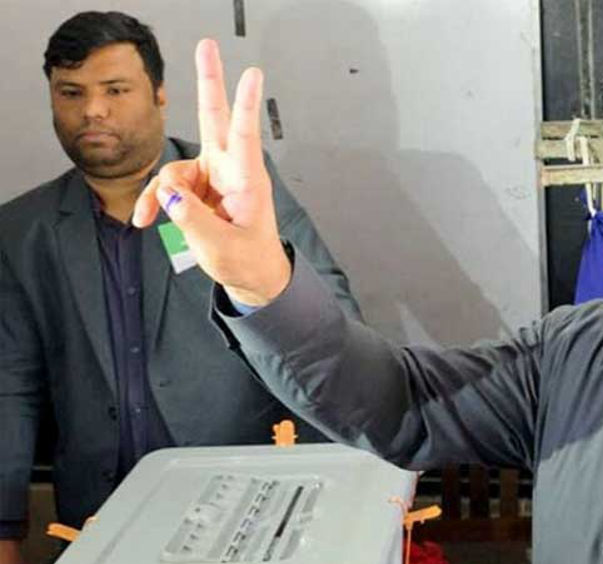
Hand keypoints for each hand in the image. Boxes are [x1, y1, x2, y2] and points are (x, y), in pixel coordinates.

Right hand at [132, 39, 289, 305]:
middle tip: (207, 45)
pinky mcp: (198, 187)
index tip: (253, 74)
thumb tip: (168, 193)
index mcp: (248, 181)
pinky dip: (155, 201)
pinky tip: (144, 219)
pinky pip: (169, 186)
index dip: (245, 105)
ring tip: (146, 218)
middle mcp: (230, 170)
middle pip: (215, 118)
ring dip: (157, 192)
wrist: (251, 275)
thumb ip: (192, 218)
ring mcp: (213, 176)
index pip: (245, 137)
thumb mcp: (220, 247)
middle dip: (209, 82)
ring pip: (175, 168)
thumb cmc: (247, 259)